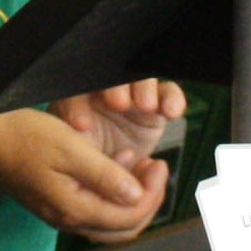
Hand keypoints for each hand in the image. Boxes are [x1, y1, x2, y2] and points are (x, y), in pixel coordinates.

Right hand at [0, 109, 174, 241]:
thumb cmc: (21, 137)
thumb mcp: (69, 147)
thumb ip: (104, 174)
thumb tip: (136, 195)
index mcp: (74, 208)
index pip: (129, 217)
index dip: (152, 194)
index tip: (159, 165)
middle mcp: (68, 219)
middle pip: (123, 228)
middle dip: (147, 200)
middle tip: (155, 168)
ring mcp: (60, 214)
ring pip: (110, 222)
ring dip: (131, 198)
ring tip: (138, 165)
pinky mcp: (54, 203)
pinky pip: (94, 209)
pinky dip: (112, 194)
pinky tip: (113, 165)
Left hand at [51, 78, 184, 174]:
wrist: (118, 174)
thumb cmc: (91, 159)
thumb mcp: (80, 154)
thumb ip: (79, 141)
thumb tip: (81, 128)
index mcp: (81, 99)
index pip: (78, 92)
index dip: (80, 104)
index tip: (83, 126)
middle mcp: (109, 91)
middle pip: (114, 77)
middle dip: (117, 88)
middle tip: (117, 104)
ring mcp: (136, 95)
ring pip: (143, 79)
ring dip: (145, 89)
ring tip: (146, 106)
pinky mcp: (159, 104)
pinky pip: (169, 93)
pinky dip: (172, 99)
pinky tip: (171, 112)